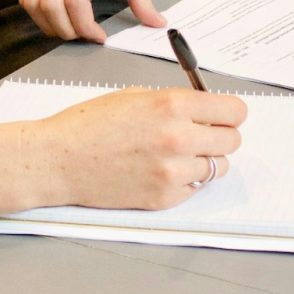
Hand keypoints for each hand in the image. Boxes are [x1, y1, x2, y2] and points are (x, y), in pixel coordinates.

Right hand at [0, 88, 247, 219]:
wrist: (58, 160)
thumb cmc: (89, 125)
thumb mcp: (136, 96)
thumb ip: (175, 102)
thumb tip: (206, 109)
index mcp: (173, 105)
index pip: (234, 112)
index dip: (229, 113)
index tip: (223, 116)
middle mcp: (179, 137)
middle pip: (232, 140)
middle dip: (219, 136)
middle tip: (200, 136)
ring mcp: (173, 171)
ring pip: (218, 167)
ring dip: (204, 161)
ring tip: (176, 155)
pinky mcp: (165, 197)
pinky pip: (195, 188)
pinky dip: (185, 181)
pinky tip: (159, 171)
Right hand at [20, 0, 166, 41]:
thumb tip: (155, 21)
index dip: (84, 26)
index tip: (98, 35)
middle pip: (52, 6)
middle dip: (67, 31)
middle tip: (83, 35)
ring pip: (33, 3)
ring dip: (49, 25)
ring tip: (68, 28)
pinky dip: (37, 12)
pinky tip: (55, 15)